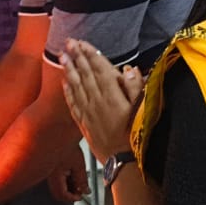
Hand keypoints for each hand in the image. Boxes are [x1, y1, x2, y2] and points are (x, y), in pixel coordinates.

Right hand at [45, 144, 90, 202]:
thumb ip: (82, 180)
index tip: (81, 196)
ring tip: (78, 179)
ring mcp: (48, 172)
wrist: (58, 131)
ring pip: (57, 186)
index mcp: (55, 176)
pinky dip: (65, 179)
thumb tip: (85, 191)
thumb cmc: (65, 144)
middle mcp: (49, 176)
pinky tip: (71, 173)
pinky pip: (56, 179)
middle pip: (58, 193)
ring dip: (68, 186)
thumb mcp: (78, 164)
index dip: (73, 198)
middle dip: (70, 193)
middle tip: (80, 189)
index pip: (62, 195)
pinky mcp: (50, 167)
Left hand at [61, 40, 143, 162]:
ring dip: (69, 70)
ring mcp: (88, 112)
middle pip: (85, 74)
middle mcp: (97, 101)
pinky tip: (64, 82)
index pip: (99, 69)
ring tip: (62, 56)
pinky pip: (73, 103)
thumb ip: (135, 88)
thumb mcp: (143, 110)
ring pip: (76, 86)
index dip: (90, 54)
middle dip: (77, 57)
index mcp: (112, 95)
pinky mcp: (84, 123)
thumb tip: (129, 69)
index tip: (82, 42)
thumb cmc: (136, 135)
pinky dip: (68, 91)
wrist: (123, 162)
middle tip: (68, 42)